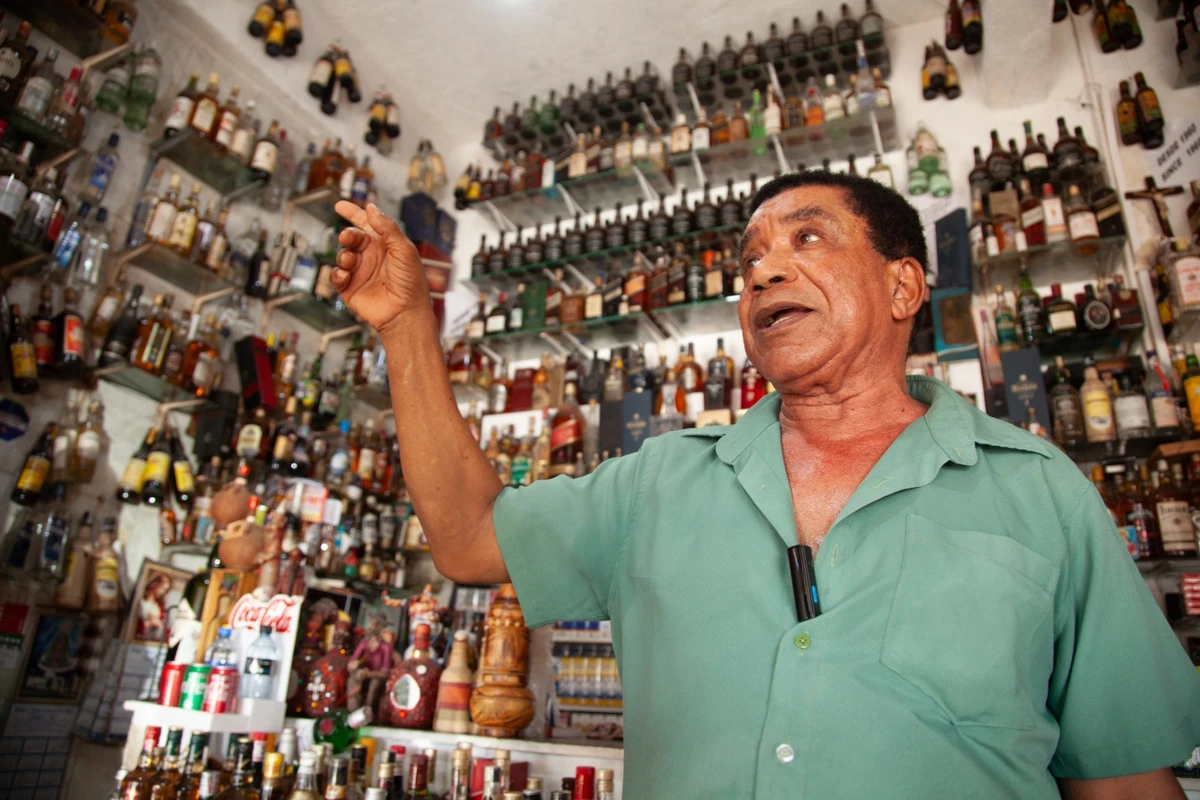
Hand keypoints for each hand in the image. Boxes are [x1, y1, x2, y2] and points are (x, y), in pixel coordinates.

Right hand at [332, 201, 429, 332]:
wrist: (405, 313)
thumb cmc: (411, 283)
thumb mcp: (404, 250)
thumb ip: (388, 227)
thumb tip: (372, 208)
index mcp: (385, 245)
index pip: (367, 224)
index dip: (353, 213)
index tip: (340, 205)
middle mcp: (371, 256)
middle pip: (352, 238)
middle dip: (347, 235)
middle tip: (347, 237)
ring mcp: (360, 272)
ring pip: (342, 255)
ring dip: (344, 255)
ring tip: (351, 261)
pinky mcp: (350, 288)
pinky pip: (336, 276)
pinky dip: (337, 274)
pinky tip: (345, 275)